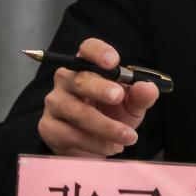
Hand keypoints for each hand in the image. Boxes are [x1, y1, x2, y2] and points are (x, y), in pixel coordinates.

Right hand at [38, 38, 159, 156]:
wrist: (97, 145)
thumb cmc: (114, 115)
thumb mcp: (132, 105)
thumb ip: (141, 96)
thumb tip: (147, 87)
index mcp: (87, 66)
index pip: (88, 49)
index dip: (99, 52)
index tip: (114, 62)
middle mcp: (66, 79)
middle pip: (79, 79)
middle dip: (100, 89)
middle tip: (119, 97)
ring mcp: (54, 103)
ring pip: (77, 112)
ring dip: (105, 127)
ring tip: (127, 137)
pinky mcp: (48, 127)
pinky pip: (70, 135)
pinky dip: (95, 143)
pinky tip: (110, 147)